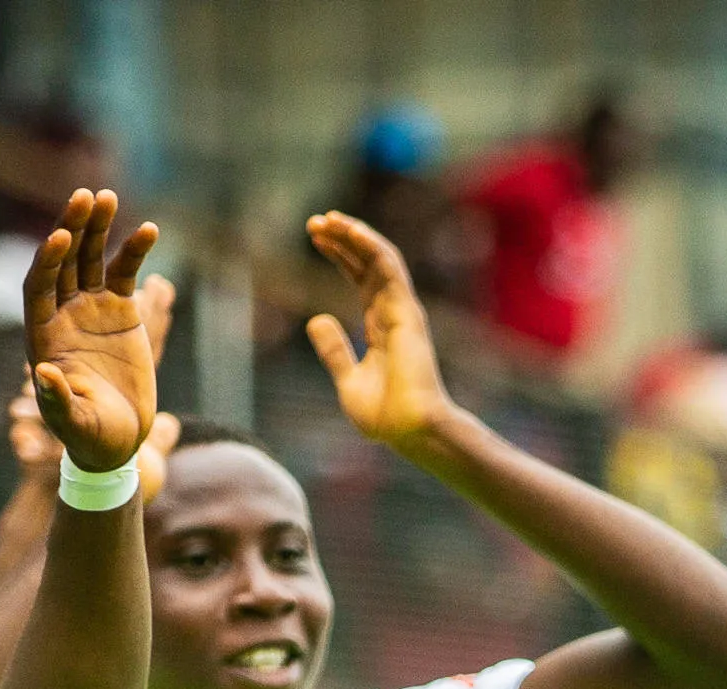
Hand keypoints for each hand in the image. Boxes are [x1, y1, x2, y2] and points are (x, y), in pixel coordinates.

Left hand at [20, 210, 169, 479]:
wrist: (118, 441)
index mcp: (42, 334)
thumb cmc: (89, 436)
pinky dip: (135, 250)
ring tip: (107, 197)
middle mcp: (62, 313)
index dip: (49, 259)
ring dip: (98, 227)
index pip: (39, 285)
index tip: (63, 237)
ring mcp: (91, 308)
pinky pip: (125, 272)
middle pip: (63, 260)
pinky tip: (149, 229)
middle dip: (72, 228)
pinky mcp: (120, 311)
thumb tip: (44, 373)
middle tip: (84, 197)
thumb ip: (57, 400)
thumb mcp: (72, 422)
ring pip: (90, 257)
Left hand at [303, 208, 457, 457]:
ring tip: (328, 219)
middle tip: (315, 222)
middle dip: (342, 239)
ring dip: (354, 235)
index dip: (340, 256)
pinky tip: (350, 231)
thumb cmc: (385, 416)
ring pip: (379, 258)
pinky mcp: (406, 312)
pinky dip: (370, 246)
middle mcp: (393, 313)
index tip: (316, 238)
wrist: (411, 430)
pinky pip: (389, 269)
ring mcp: (402, 311)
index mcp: (380, 327)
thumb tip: (316, 320)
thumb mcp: (348, 381)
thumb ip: (334, 351)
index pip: (360, 279)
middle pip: (368, 263)